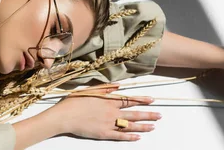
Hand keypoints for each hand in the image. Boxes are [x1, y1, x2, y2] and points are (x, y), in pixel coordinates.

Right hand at [43, 84, 160, 140]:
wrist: (64, 116)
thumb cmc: (74, 102)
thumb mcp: (90, 90)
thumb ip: (106, 88)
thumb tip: (119, 85)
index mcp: (108, 101)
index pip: (129, 100)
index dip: (141, 100)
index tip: (152, 100)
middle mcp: (112, 112)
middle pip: (134, 114)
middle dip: (148, 114)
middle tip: (160, 115)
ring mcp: (108, 124)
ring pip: (129, 126)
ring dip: (142, 126)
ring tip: (153, 127)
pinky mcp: (103, 134)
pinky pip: (119, 136)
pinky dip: (129, 137)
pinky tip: (138, 138)